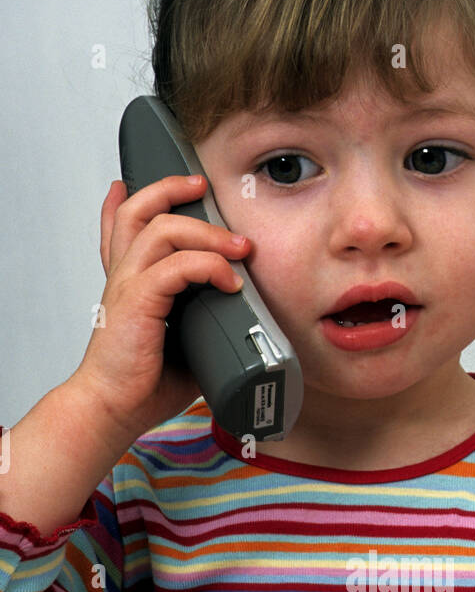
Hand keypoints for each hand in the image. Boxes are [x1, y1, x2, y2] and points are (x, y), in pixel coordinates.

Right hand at [75, 175, 250, 443]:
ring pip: (162, 229)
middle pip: (140, 210)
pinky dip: (208, 266)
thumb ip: (205, 324)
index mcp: (130, 283)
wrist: (113, 410)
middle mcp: (125, 276)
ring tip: (240, 245)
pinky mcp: (137, 302)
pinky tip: (230, 282)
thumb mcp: (185, 347)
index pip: (123, 226)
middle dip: (174, 189)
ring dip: (207, 231)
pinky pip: (175, 266)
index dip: (136, 196)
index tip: (167, 182)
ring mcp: (128, 286)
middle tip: (207, 188)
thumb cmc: (144, 385)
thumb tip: (244, 325)